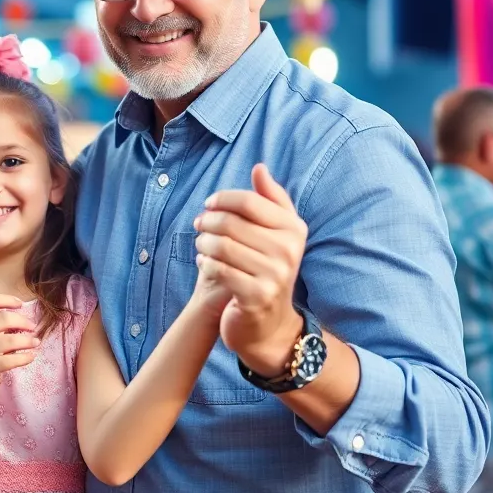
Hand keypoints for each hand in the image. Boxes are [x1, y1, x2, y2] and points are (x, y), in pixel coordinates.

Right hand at [0, 294, 38, 391]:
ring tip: (35, 342)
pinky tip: (31, 356)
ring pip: (11, 339)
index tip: (21, 304)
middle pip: (4, 318)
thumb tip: (21, 307)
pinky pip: (13, 359)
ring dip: (28, 340)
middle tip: (32, 327)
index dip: (9, 300)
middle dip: (24, 321)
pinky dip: (26, 357)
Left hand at [195, 164, 307, 374]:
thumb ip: (270, 199)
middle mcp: (289, 251)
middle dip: (208, 221)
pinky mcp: (256, 296)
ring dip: (203, 242)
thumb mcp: (276, 234)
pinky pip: (219, 269)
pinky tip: (204, 263)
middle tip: (199, 225)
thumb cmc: (267, 270)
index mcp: (294, 229)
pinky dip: (205, 263)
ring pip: (222, 245)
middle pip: (232, 223)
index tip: (209, 204)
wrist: (269, 325)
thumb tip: (260, 168)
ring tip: (201, 244)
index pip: (250, 201)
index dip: (223, 199)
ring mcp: (275, 275)